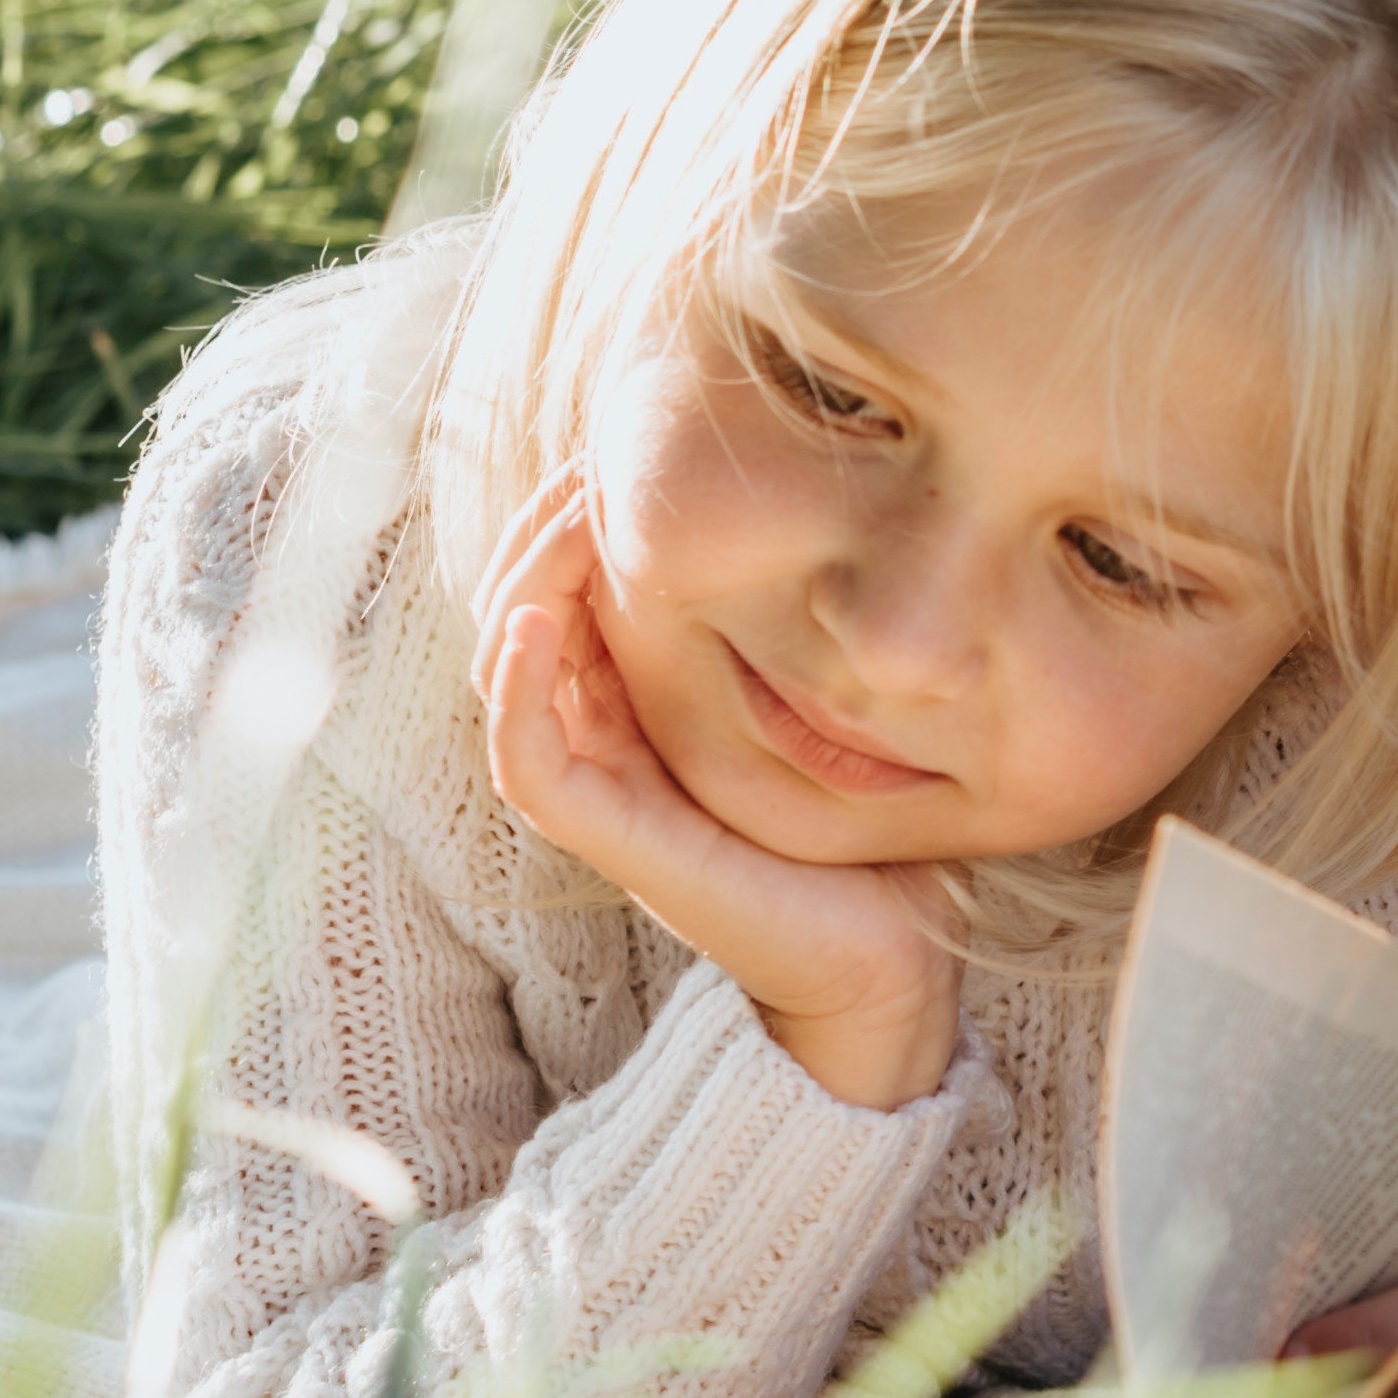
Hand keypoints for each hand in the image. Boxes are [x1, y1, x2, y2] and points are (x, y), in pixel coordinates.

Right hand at [473, 477, 963, 1112]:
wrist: (888, 950)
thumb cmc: (874, 826)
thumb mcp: (836, 699)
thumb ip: (805, 628)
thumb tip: (836, 519)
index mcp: (649, 705)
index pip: (570, 592)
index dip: (576, 519)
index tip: (621, 447)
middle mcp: (610, 741)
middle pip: (524, 613)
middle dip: (543, 529)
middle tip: (590, 457)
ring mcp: (602, 790)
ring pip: (508, 670)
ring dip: (523, 582)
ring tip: (565, 509)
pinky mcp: (612, 840)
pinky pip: (530, 761)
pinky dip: (519, 689)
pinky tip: (540, 620)